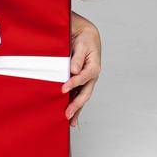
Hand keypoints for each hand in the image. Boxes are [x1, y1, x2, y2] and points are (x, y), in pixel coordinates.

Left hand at [62, 11, 101, 125]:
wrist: (86, 36)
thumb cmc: (84, 39)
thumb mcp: (81, 45)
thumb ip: (78, 58)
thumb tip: (74, 70)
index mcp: (94, 67)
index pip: (84, 77)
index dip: (73, 83)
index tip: (63, 89)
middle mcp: (92, 76)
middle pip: (85, 93)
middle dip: (77, 105)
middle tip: (67, 114)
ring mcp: (87, 80)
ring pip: (82, 97)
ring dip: (77, 109)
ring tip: (70, 121)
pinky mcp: (82, 81)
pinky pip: (78, 94)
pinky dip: (75, 104)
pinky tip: (71, 114)